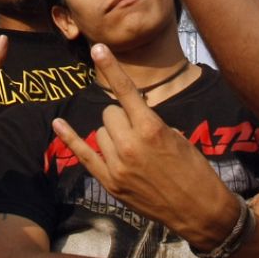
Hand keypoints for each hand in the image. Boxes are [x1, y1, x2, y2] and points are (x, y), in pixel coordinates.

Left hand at [51, 45, 235, 246]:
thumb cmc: (195, 170)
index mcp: (150, 128)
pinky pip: (84, 155)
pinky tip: (59, 123)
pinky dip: (71, 138)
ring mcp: (117, 166)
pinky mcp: (110, 183)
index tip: (97, 48)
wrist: (199, 210)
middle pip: (110, 112)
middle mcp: (130, 145)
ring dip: (113, 133)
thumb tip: (133, 113)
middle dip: (122, 116)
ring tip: (133, 149)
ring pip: (101, 131)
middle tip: (139, 130)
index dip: (111, 67)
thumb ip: (151, 122)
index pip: (125, 91)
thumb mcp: (178, 137)